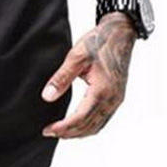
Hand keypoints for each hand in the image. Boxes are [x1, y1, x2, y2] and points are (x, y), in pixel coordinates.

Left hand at [40, 14, 135, 138]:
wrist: (120, 33)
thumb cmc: (99, 42)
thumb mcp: (76, 57)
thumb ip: (61, 78)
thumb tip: (47, 97)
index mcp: (102, 90)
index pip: (80, 118)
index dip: (63, 127)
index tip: (48, 130)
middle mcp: (113, 99)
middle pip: (89, 126)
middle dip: (69, 133)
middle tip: (50, 132)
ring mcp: (117, 99)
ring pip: (98, 125)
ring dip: (79, 132)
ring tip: (61, 132)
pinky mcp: (117, 96)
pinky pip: (103, 118)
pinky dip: (89, 125)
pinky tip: (78, 123)